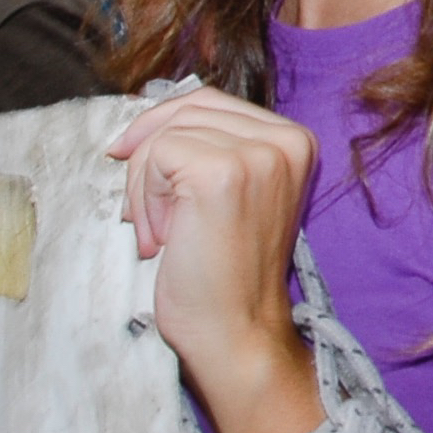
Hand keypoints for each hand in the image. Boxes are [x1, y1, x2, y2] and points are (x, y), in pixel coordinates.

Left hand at [106, 88, 319, 396]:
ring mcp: (258, 154)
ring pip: (166, 133)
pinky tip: (162, 237)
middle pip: (186, 109)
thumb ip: (210, 148)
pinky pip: (156, 156)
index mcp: (294, 141)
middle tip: (150, 219)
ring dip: (145, 186)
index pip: (210, 101)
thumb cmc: (222, 274)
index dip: (163, 129)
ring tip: (161, 233)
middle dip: (149, 160)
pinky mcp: (223, 172)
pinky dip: (144, 199)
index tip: (138, 169)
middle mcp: (286, 140)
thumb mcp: (230, 193)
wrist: (234, 332)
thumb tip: (144, 119)